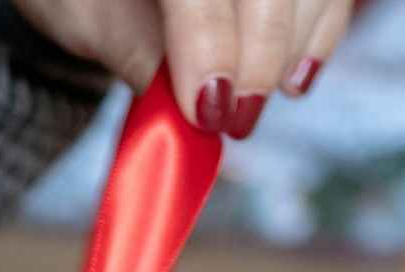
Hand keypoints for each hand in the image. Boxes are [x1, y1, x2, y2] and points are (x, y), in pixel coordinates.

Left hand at [13, 0, 353, 136]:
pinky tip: (292, 79)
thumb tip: (199, 114)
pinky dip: (320, 35)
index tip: (207, 112)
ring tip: (251, 105)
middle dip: (259, 57)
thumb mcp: (84, 18)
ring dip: (290, 52)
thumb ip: (139, 55)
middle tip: (234, 121)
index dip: (209, 42)